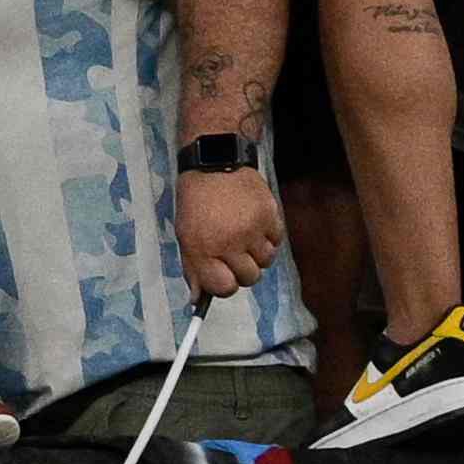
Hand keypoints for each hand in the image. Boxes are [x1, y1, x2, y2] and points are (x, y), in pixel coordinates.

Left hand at [176, 166, 282, 298]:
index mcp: (203, 248)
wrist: (214, 163)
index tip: (223, 276)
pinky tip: (255, 222)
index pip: (224, 288)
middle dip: (241, 269)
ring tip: (244, 234)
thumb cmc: (196, 202)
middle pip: (249, 278)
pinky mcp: (270, 215)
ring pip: (266, 262)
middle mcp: (229, 242)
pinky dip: (269, 237)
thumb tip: (196, 300)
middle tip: (233, 251)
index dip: (224, 284)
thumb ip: (193, 268)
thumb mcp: (185, 235)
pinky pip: (277, 241)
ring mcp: (252, 229)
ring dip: (257, 253)